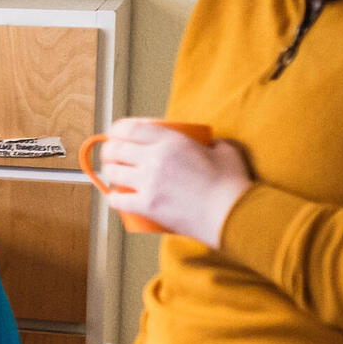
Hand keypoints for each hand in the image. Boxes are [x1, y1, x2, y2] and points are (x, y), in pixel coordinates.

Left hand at [96, 118, 252, 246]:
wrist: (233, 215)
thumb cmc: (232, 185)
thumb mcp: (226, 151)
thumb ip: (213, 144)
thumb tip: (209, 145)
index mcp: (171, 141)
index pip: (131, 128)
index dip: (118, 130)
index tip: (116, 133)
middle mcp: (155, 158)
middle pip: (117, 149)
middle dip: (109, 151)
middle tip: (112, 155)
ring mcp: (149, 182)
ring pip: (114, 173)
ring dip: (110, 172)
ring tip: (114, 174)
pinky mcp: (147, 205)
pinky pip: (118, 200)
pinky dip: (114, 198)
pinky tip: (116, 198)